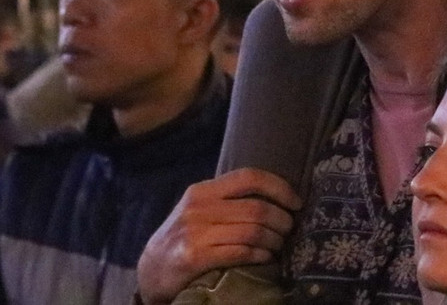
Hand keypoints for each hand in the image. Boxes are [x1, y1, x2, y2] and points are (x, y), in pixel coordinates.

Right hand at [135, 168, 302, 304]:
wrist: (150, 269)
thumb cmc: (182, 237)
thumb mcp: (198, 210)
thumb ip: (227, 200)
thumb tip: (273, 197)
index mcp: (203, 190)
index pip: (249, 177)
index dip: (279, 187)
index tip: (296, 202)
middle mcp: (199, 207)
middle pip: (257, 208)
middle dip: (282, 220)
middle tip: (290, 229)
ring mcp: (196, 232)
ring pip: (253, 230)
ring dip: (274, 240)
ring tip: (279, 245)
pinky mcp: (195, 256)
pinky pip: (240, 252)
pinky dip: (260, 254)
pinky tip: (266, 257)